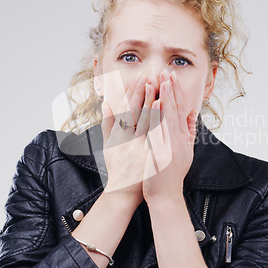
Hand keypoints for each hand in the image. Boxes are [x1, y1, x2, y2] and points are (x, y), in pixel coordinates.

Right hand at [100, 72, 154, 204]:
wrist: (124, 192)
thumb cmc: (118, 167)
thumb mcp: (109, 145)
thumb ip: (108, 124)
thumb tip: (106, 104)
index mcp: (119, 134)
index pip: (126, 108)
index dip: (133, 92)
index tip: (139, 78)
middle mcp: (126, 138)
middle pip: (134, 110)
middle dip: (141, 92)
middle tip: (146, 75)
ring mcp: (137, 146)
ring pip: (143, 119)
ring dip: (149, 101)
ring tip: (154, 85)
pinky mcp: (146, 154)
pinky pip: (152, 132)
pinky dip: (156, 119)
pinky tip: (161, 106)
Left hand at [142, 70, 197, 203]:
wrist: (166, 195)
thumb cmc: (172, 173)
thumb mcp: (186, 151)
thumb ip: (189, 131)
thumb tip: (193, 114)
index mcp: (182, 137)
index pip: (180, 110)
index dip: (176, 92)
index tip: (171, 76)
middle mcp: (178, 139)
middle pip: (175, 110)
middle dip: (171, 90)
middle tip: (167, 72)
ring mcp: (170, 146)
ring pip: (168, 117)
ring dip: (165, 98)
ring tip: (162, 81)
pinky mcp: (161, 152)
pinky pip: (159, 130)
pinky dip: (158, 116)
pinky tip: (155, 103)